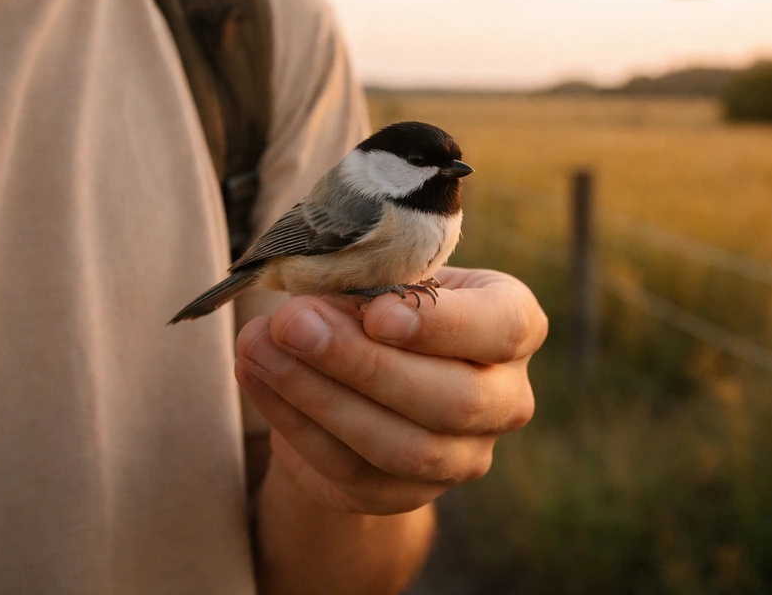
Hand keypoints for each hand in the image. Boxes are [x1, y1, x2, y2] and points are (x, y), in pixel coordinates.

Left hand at [234, 267, 547, 515]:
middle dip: (362, 363)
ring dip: (319, 397)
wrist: (376, 367)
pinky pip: (350, 471)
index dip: (442, 327)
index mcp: (514, 326)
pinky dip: (295, 424)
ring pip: (401, 448)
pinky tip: (257, 378)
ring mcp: (462, 456)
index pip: (501, 329)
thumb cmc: (391, 301)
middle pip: (451, 400)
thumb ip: (370, 283)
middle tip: (292, 323)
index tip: (376, 313)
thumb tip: (310, 309)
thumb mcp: (394, 275)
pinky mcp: (407, 494)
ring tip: (259, 349)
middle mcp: (504, 399)